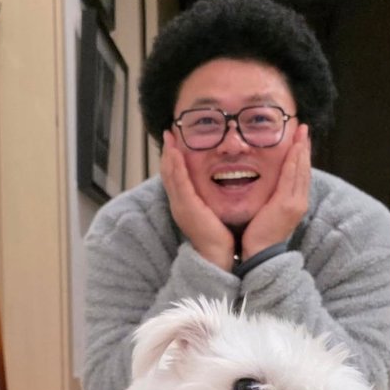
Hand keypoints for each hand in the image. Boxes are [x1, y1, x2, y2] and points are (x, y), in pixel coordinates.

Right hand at [160, 131, 234, 270]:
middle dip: (168, 152)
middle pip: (168, 173)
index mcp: (185, 204)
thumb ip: (211, 200)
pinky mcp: (186, 207)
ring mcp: (180, 205)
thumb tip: (221, 185)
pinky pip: (179, 183)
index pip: (176, 178)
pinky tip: (176, 153)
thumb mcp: (212, 213)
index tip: (175, 143)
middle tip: (169, 133)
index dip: (173, 160)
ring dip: (169, 155)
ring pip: (170, 175)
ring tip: (169, 137)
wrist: (217, 256)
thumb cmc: (218, 237)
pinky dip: (176, 167)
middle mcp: (179, 203)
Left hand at [241, 124, 310, 259]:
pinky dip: (293, 161)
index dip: (301, 156)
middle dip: (304, 147)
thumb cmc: (261, 236)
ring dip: (301, 149)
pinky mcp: (286, 204)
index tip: (300, 140)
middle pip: (304, 169)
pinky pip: (291, 177)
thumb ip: (272, 198)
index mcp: (296, 203)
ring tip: (301, 132)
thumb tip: (268, 186)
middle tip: (303, 128)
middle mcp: (300, 201)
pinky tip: (294, 148)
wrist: (260, 254)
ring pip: (300, 170)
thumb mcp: (269, 213)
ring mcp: (295, 203)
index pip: (300, 175)